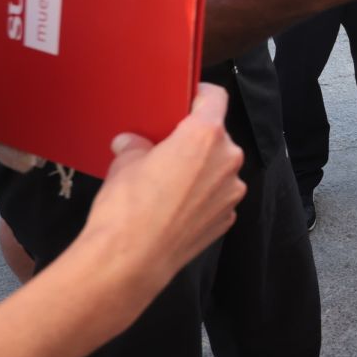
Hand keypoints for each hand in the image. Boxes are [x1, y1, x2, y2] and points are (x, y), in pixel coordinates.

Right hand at [71, 84, 245, 309]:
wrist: (130, 260)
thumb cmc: (127, 206)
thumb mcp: (125, 162)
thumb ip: (136, 145)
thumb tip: (132, 143)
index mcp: (205, 136)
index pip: (215, 98)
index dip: (201, 96)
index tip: (189, 100)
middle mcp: (227, 160)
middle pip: (217, 137)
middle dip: (194, 140)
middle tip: (167, 149)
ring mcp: (231, 192)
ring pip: (218, 168)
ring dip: (200, 170)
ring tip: (168, 184)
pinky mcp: (227, 218)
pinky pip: (216, 196)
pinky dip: (201, 197)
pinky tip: (175, 208)